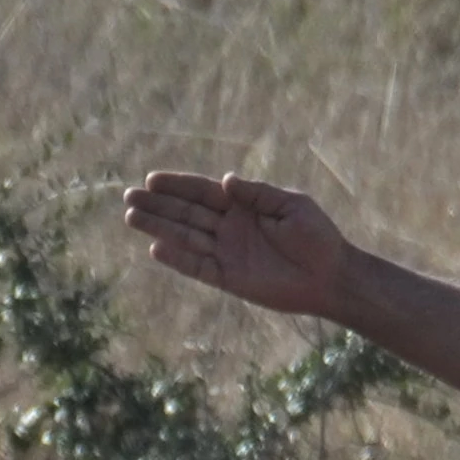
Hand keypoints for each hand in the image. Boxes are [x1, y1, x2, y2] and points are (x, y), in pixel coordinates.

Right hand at [123, 171, 348, 316]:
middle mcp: (229, 228)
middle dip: (158, 205)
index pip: (203, 192)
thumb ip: (256, 193)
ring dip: (159, 228)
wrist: (331, 276)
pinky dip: (179, 260)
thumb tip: (224, 181)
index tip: (151, 179)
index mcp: (242, 206)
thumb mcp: (291, 205)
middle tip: (129, 196)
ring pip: (186, 238)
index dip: (178, 186)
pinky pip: (199, 268)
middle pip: (187, 214)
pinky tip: (156, 249)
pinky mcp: (230, 279)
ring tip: (131, 217)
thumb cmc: (317, 237)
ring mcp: (227, 254)